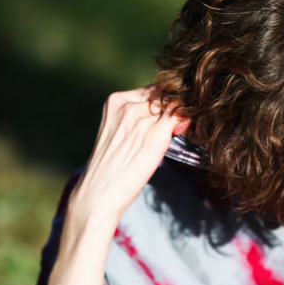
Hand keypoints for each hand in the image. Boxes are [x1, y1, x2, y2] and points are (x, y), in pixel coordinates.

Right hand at [69, 87, 189, 228]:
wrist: (98, 195)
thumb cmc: (109, 169)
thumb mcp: (118, 134)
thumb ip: (136, 119)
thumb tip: (166, 115)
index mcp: (115, 101)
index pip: (153, 89)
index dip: (166, 101)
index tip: (170, 117)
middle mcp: (128, 105)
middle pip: (166, 93)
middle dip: (177, 106)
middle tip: (180, 125)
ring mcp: (140, 119)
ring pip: (175, 104)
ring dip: (183, 115)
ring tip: (181, 132)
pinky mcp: (155, 136)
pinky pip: (180, 118)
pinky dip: (186, 122)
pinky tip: (183, 133)